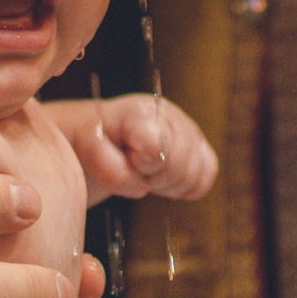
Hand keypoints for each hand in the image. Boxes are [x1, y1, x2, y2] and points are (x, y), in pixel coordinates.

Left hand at [50, 94, 219, 200]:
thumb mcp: (88, 151)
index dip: (141, 167)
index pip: (157, 150)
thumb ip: (109, 168)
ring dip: (169, 184)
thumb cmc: (95, 141)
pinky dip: (188, 186)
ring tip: (147, 174)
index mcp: (141, 112)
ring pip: (197, 173)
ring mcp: (190, 128)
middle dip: (155, 179)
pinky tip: (165, 178)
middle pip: (180, 166)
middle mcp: (171, 114)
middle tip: (135, 171)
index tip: (127, 161)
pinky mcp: (201, 144)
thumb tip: (141, 186)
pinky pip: (208, 174)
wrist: (104, 134)